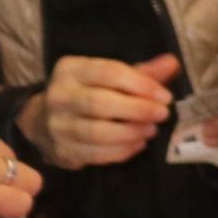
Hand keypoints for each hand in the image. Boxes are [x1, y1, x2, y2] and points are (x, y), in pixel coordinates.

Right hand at [38, 53, 177, 170]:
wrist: (45, 121)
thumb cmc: (88, 93)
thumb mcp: (109, 76)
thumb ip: (142, 72)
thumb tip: (172, 63)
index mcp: (71, 69)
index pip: (109, 73)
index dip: (141, 85)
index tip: (165, 96)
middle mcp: (59, 95)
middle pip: (100, 103)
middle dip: (138, 110)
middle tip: (162, 114)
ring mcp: (57, 125)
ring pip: (97, 132)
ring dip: (131, 133)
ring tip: (152, 130)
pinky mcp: (62, 150)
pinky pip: (96, 154)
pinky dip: (122, 151)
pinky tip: (138, 144)